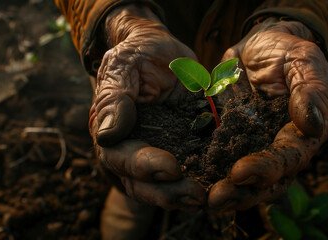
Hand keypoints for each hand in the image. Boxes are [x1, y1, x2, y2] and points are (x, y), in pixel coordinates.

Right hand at [89, 5, 204, 209]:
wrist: (163, 52)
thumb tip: (106, 135)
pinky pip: (191, 172)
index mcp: (113, 132)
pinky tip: (221, 186)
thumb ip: (114, 98)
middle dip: (168, 192)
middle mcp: (133, 149)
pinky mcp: (183, 149)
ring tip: (209, 198)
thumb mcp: (123, 66)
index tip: (171, 167)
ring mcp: (159, 152)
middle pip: (143, 184)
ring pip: (165, 186)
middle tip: (195, 195)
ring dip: (185, 196)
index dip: (144, 167)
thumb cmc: (139, 54)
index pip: (122, 159)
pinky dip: (203, 181)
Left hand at [208, 19, 327, 209]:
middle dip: (242, 193)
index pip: (288, 159)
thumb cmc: (285, 52)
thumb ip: (310, 91)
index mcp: (303, 133)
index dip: (267, 170)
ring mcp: (254, 148)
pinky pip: (220, 164)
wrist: (258, 47)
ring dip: (226, 193)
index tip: (240, 172)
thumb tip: (313, 124)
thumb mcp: (302, 60)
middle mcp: (280, 148)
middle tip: (216, 198)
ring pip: (244, 182)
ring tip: (203, 200)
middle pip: (267, 182)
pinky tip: (190, 184)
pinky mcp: (231, 142)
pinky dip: (208, 176)